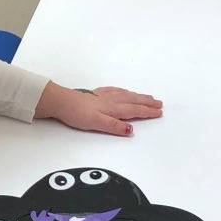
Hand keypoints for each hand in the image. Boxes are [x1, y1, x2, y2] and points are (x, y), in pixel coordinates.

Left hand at [37, 81, 162, 137]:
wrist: (61, 102)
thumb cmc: (78, 114)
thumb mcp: (97, 123)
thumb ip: (114, 126)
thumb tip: (131, 129)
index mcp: (113, 109)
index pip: (134, 110)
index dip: (147, 112)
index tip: (159, 112)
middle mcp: (111, 100)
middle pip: (133, 101)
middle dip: (147, 103)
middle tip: (159, 103)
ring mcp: (103, 96)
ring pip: (126, 95)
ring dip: (138, 96)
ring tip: (147, 96)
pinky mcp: (95, 94)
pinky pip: (115, 90)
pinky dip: (123, 91)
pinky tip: (123, 91)